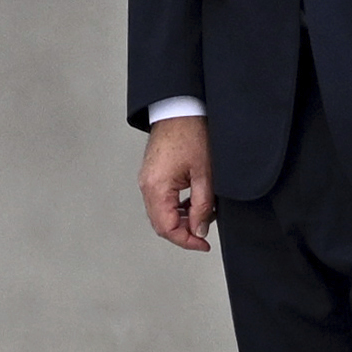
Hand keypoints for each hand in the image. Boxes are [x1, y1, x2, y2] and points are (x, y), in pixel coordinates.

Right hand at [142, 116, 216, 251]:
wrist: (181, 108)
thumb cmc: (192, 133)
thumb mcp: (204, 174)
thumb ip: (202, 206)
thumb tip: (199, 231)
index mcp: (156, 187)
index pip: (167, 228)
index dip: (186, 241)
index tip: (203, 244)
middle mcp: (146, 185)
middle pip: (161, 223)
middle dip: (184, 232)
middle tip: (205, 232)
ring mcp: (147, 179)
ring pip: (161, 212)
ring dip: (181, 219)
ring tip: (203, 213)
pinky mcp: (152, 174)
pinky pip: (161, 199)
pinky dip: (177, 207)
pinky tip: (194, 201)